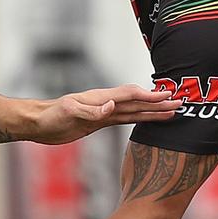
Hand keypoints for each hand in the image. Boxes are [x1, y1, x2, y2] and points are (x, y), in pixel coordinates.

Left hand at [31, 84, 180, 144]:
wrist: (38, 123)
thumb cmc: (50, 116)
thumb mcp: (68, 113)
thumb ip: (91, 111)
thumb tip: (112, 107)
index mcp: (100, 98)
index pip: (130, 95)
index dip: (149, 96)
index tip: (168, 96)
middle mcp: (105, 103)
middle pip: (137, 102)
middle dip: (158, 103)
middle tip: (179, 103)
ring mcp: (103, 112)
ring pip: (134, 111)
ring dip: (152, 111)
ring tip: (171, 111)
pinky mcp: (99, 122)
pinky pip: (124, 119)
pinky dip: (139, 119)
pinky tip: (148, 120)